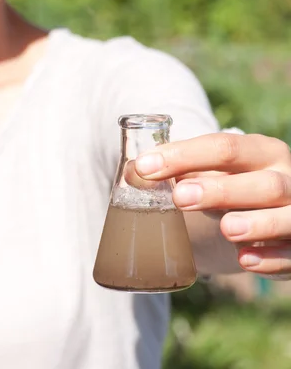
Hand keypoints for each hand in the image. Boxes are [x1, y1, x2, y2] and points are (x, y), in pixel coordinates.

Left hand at [132, 133, 290, 278]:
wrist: (266, 215)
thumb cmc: (231, 189)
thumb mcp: (208, 175)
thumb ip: (176, 172)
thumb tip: (132, 172)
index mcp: (260, 151)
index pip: (224, 147)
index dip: (184, 156)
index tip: (145, 166)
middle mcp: (286, 177)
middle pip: (262, 182)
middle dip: (221, 190)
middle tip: (179, 198)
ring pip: (287, 215)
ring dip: (257, 223)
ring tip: (226, 228)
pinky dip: (271, 259)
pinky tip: (245, 260)